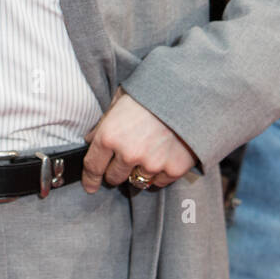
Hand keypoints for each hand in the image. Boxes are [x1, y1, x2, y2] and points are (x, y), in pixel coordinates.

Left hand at [82, 86, 197, 192]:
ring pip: (137, 181)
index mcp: (110, 135)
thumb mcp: (120, 100)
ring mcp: (152, 164)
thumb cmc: (151, 92)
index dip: (90, 178)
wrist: (189, 91)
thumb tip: (90, 140)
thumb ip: (104, 123)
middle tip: (127, 157)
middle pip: (114, 177)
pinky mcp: (173, 169)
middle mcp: (129, 153)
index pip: (93, 166)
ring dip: (139, 171)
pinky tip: (163, 155)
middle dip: (117, 170)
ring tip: (149, 152)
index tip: (90, 186)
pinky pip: (159, 182)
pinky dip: (159, 173)